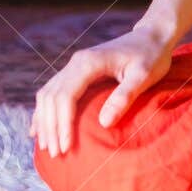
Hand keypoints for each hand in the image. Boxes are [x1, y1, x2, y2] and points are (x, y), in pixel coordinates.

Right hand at [31, 26, 172, 157]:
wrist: (152, 35)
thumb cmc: (151, 56)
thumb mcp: (144, 75)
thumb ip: (124, 96)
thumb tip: (104, 123)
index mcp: (89, 62)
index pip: (66, 96)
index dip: (63, 123)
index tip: (66, 147)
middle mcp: (76, 62)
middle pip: (52, 97)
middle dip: (51, 127)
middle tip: (55, 154)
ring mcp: (74, 65)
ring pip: (47, 94)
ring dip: (44, 121)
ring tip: (47, 147)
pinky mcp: (77, 70)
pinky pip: (52, 91)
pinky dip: (44, 110)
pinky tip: (39, 128)